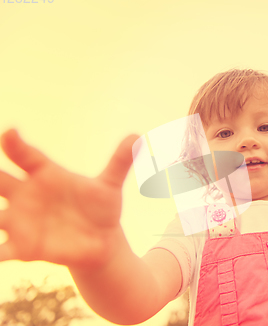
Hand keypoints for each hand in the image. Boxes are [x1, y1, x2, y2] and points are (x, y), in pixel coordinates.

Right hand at [0, 129, 139, 268]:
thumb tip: (139, 137)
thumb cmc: (101, 207)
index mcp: (45, 174)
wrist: (100, 240)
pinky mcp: (23, 246)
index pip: (25, 155)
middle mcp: (27, 194)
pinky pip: (0, 249)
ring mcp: (21, 220)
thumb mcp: (110, 185)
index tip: (11, 133)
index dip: (16, 144)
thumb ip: (121, 161)